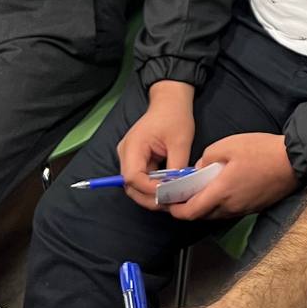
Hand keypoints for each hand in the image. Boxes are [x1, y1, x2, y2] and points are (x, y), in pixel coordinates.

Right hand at [118, 82, 195, 211]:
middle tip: (171, 204)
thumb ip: (177, 166)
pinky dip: (154, 188)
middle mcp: (126, 154)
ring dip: (152, 195)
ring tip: (172, 200)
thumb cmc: (174, 117)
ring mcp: (130, 158)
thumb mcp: (180, 141)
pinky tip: (169, 192)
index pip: (132, 177)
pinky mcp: (137, 161)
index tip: (168, 195)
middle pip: (130, 186)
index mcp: (133, 146)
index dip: (149, 190)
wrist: (170, 103)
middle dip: (149, 198)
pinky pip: (142, 180)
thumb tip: (178, 188)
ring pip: (135, 186)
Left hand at [167, 132, 298, 221]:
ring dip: (205, 207)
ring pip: (216, 214)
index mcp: (221, 192)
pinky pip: (230, 211)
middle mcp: (231, 206)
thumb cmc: (262, 151)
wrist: (294, 161)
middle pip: (202, 216)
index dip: (175, 211)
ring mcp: (244, 209)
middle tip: (181, 196)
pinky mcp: (254, 207)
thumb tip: (199, 169)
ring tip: (200, 191)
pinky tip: (221, 190)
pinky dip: (220, 204)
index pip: (191, 212)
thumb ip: (207, 157)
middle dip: (188, 208)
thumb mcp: (228, 145)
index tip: (168, 203)